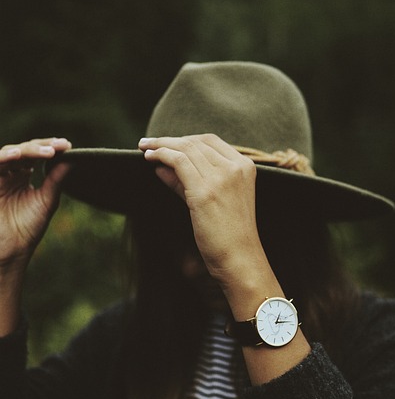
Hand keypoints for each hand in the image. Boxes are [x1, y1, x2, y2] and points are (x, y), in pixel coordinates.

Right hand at [0, 137, 70, 270]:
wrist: (11, 250)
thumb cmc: (27, 228)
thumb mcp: (46, 201)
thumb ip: (56, 180)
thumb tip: (72, 159)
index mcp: (22, 176)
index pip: (36, 155)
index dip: (50, 148)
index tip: (67, 146)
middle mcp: (9, 174)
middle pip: (24, 151)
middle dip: (42, 147)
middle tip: (60, 147)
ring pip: (9, 153)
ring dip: (27, 150)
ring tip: (46, 152)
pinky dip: (4, 157)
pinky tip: (17, 155)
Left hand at [138, 133, 265, 288]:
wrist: (240, 259)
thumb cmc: (229, 235)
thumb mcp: (213, 201)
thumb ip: (188, 181)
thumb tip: (162, 166)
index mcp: (245, 167)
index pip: (210, 142)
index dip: (185, 140)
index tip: (167, 143)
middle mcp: (235, 168)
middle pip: (196, 142)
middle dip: (169, 140)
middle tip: (148, 144)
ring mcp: (221, 178)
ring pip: (185, 149)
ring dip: (161, 146)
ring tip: (145, 149)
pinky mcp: (205, 192)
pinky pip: (178, 162)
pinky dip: (162, 156)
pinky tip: (151, 159)